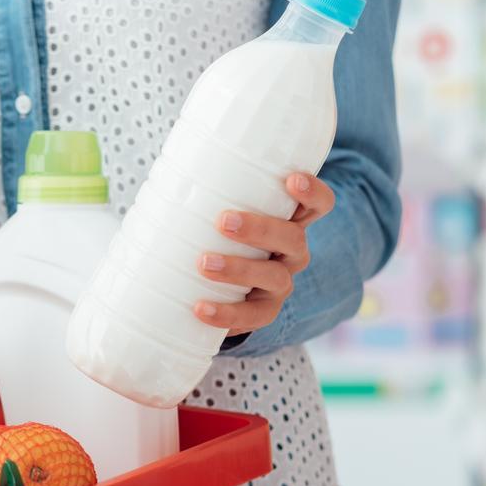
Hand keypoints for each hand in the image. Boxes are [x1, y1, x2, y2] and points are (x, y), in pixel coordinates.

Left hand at [193, 172, 335, 336]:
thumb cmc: (220, 235)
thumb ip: (210, 194)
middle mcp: (292, 252)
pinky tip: (200, 308)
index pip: (318, 204)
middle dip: (260, 229)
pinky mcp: (264, 311)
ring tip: (204, 264)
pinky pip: (253, 316)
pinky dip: (227, 314)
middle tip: (224, 221)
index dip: (312, 192)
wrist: (219, 286)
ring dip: (239, 269)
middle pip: (293, 238)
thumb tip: (168, 170)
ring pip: (274, 276)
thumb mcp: (223, 213)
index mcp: (289, 221)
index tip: (291, 179)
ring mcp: (280, 283)